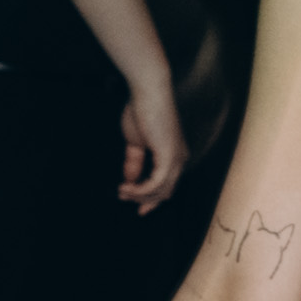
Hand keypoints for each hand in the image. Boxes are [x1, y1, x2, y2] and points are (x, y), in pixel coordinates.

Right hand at [116, 76, 188, 214]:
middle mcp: (179, 159)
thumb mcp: (136, 143)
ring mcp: (176, 159)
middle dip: (144, 200)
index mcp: (174, 155)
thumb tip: (130, 179)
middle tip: (123, 198)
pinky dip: (141, 189)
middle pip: (165, 192)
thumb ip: (134, 162)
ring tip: (121, 191)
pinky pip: (156, 183)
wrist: (148, 93)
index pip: (166, 185)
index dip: (151, 198)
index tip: (136, 207)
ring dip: (139, 195)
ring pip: (160, 190)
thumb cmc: (142, 111)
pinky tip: (127, 187)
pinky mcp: (169, 158)